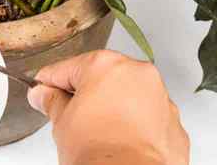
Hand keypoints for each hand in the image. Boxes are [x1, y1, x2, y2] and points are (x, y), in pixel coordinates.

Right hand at [27, 50, 188, 164]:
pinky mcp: (173, 123)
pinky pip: (147, 117)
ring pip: (128, 96)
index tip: (43, 91)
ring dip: (112, 108)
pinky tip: (118, 140)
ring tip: (95, 133)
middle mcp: (137, 75)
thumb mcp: (61, 123)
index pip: (67, 68)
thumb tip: (45, 96)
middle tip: (67, 115)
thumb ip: (51, 101)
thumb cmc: (99, 152)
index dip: (50, 82)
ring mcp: (160, 98)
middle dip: (85, 94)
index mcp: (105, 65)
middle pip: (101, 77)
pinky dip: (134, 126)